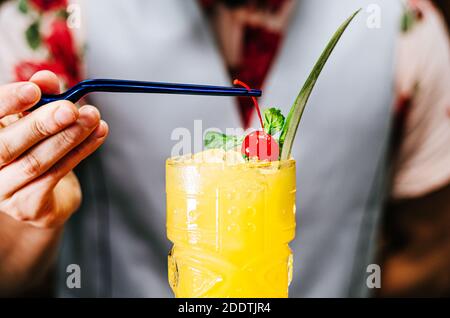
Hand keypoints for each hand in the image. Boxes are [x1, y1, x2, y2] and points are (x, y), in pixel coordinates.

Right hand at [0, 71, 107, 227]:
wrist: (43, 196)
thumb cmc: (33, 149)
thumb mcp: (31, 119)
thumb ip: (38, 97)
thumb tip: (47, 79)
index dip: (7, 102)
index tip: (33, 89)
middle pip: (6, 146)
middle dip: (42, 123)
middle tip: (71, 109)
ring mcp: (2, 192)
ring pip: (36, 162)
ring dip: (69, 137)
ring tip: (92, 119)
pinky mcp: (28, 207)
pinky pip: (56, 175)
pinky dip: (80, 152)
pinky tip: (97, 135)